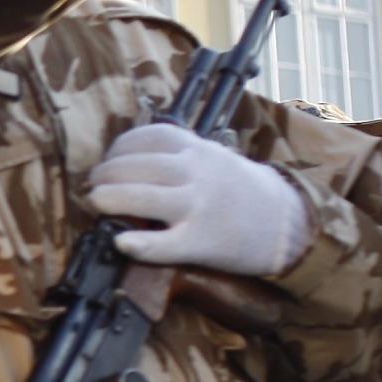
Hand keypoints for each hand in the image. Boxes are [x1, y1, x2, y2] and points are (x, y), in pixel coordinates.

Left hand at [88, 123, 310, 277]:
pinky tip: (122, 242)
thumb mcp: (213, 157)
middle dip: (110, 172)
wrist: (285, 221)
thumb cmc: (240, 189)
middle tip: (95, 185)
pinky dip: (142, 244)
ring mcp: (199, 208)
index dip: (121, 147)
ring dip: (114, 198)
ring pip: (148, 198)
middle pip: (143, 166)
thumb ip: (177, 154)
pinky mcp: (201, 243)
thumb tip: (127, 160)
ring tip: (96, 202)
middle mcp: (197, 174)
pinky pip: (166, 244)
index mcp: (199, 150)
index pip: (151, 137)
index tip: (109, 159)